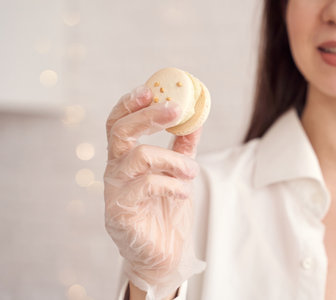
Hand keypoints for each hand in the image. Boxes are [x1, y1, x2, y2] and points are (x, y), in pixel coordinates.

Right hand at [104, 86, 205, 299]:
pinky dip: (171, 184)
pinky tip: (183, 191)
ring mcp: (115, 191)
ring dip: (173, 158)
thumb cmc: (167, 211)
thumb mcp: (178, 172)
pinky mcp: (119, 212)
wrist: (164, 254)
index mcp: (126, 158)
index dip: (130, 103)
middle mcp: (115, 170)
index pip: (118, 123)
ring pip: (138, 156)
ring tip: (192, 171)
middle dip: (148, 115)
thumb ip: (184, 147)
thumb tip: (197, 117)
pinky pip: (146, 186)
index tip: (151, 88)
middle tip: (176, 109)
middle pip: (120, 131)